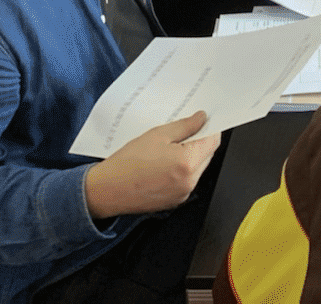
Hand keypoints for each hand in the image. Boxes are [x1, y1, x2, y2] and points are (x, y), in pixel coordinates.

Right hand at [83, 111, 220, 219]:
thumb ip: (185, 126)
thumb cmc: (127, 163)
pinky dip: (182, 171)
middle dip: (199, 142)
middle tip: (181, 133)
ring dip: (191, 157)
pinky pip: (187, 181)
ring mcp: (183, 193)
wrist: (107, 190)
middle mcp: (189, 181)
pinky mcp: (176, 201)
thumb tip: (202, 119)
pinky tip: (164, 164)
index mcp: (187, 163)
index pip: (213, 141)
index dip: (210, 128)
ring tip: (168, 150)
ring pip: (198, 168)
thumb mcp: (157, 135)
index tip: (204, 121)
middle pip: (207, 155)